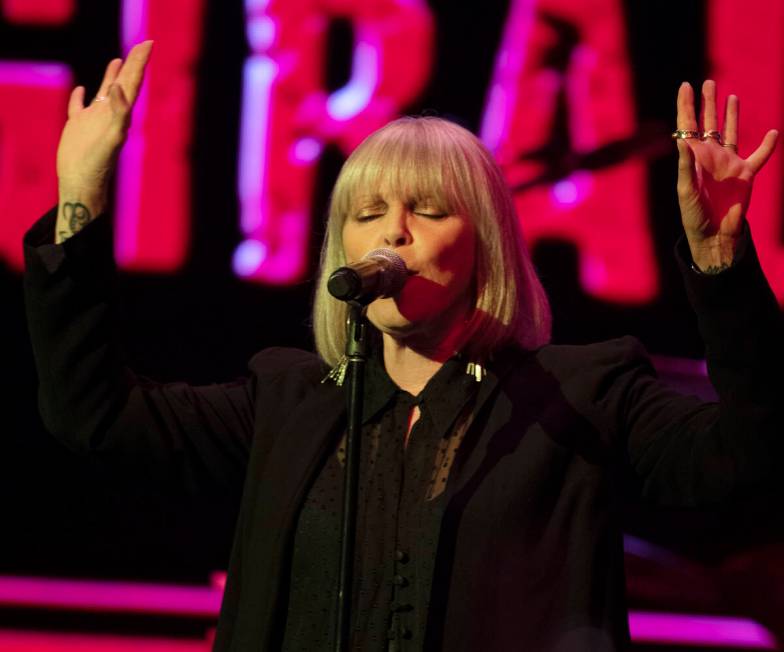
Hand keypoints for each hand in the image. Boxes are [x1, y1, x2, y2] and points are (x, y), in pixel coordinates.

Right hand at [56, 41, 152, 242]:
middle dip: (133, 63)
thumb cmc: (97, 163)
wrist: (83, 183)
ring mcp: (95, 120)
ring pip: (106, 92)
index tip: (149, 44)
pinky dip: (81, 97)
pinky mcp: (78, 127)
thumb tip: (122, 89)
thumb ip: (118, 112)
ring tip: (118, 59)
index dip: (140, 63)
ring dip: (113, 76)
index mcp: (121, 113)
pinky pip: (80, 107)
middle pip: (124, 83)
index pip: (133, 82)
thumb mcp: (110, 135)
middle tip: (143, 45)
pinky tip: (81, 89)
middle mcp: (111, 114)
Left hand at [675, 80, 777, 272]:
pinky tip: (773, 132)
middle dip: (707, 103)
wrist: (714, 233)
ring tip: (730, 96)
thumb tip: (681, 141)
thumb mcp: (686, 190)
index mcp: (692, 158)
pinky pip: (760, 156)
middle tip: (706, 82)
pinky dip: (768, 145)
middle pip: (708, 123)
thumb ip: (685, 165)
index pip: (687, 126)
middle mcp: (710, 156)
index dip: (686, 106)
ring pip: (731, 132)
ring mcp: (728, 163)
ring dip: (731, 115)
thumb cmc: (694, 214)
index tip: (685, 86)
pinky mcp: (745, 174)